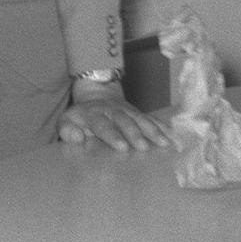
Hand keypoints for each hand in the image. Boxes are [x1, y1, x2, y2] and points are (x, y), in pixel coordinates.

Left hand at [58, 80, 176, 151]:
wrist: (96, 94)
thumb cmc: (81, 116)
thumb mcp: (67, 121)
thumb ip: (67, 130)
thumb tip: (77, 137)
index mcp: (94, 115)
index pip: (103, 125)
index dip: (112, 135)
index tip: (122, 147)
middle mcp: (113, 111)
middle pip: (125, 121)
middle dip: (134, 133)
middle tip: (143, 147)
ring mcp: (128, 111)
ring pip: (141, 119)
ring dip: (152, 131)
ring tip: (164, 143)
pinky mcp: (138, 113)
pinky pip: (152, 119)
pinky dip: (163, 128)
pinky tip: (173, 138)